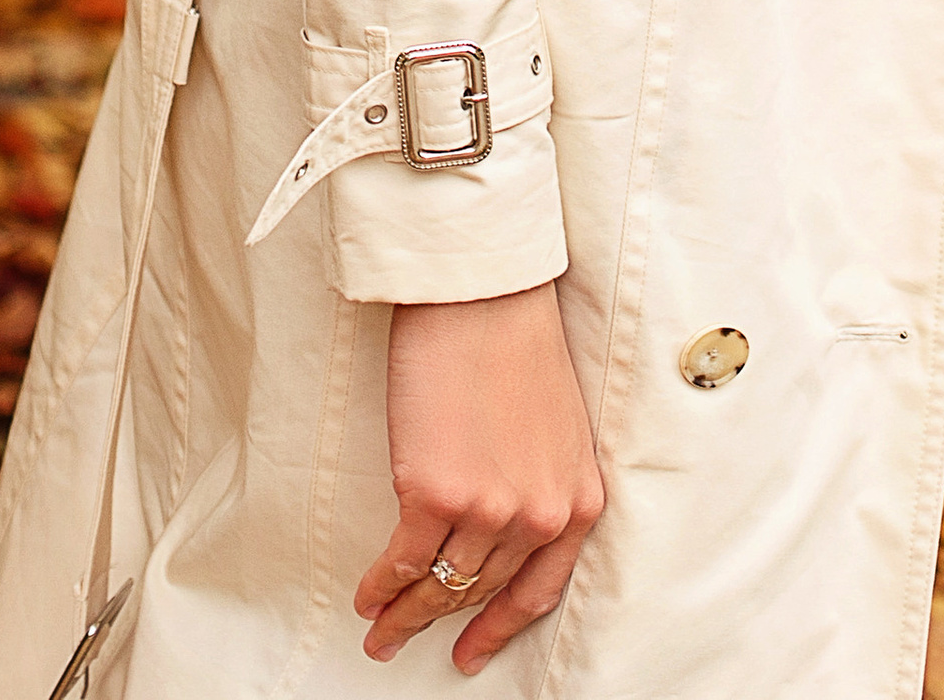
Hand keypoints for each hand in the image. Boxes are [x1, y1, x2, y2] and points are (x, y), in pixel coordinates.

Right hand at [353, 283, 603, 671]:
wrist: (483, 292)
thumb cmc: (514, 339)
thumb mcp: (554, 425)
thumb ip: (535, 482)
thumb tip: (491, 526)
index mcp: (576, 499)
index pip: (538, 591)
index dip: (500, 626)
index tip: (473, 652)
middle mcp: (539, 515)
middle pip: (480, 591)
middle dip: (440, 621)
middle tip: (405, 641)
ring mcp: (487, 509)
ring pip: (439, 586)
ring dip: (404, 613)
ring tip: (379, 629)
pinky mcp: (434, 494)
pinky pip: (402, 562)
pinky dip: (381, 586)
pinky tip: (367, 595)